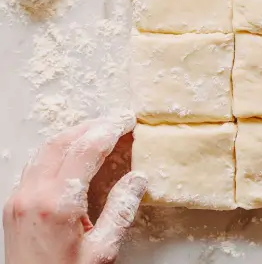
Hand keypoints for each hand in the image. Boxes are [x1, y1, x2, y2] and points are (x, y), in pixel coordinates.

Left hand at [3, 112, 147, 263]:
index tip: (126, 120)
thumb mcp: (102, 250)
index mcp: (57, 205)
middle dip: (94, 126)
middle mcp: (33, 195)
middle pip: (63, 142)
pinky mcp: (15, 203)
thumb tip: (137, 179)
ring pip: (47, 148)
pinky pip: (37, 162)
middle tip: (118, 120)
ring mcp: (20, 197)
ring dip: (75, 134)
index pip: (86, 151)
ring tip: (100, 130)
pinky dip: (59, 148)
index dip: (109, 130)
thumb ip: (120, 210)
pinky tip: (74, 151)